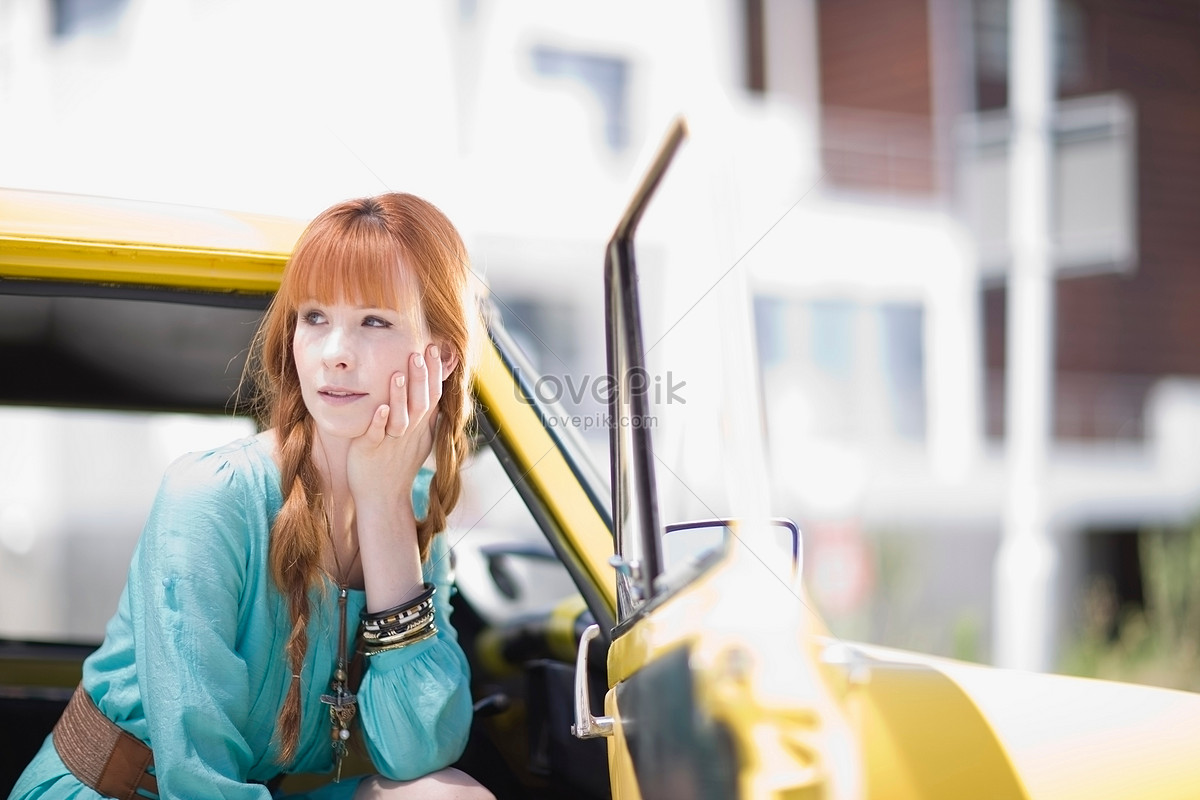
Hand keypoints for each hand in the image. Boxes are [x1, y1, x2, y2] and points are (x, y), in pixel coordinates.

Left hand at [347, 343, 442, 513]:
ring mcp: (391, 443)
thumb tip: (439, 399)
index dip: (436, 373)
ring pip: (400, 418)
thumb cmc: (397, 467)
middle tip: (422, 350)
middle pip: (421, 403)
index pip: (433, 396)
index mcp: (420, 428)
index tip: (435, 347)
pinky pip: (376, 436)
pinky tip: (379, 409)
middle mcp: (409, 434)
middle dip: (422, 377)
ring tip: (398, 374)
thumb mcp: (419, 442)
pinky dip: (378, 423)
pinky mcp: (371, 452)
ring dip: (400, 397)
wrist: (383, 498)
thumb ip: (429, 419)